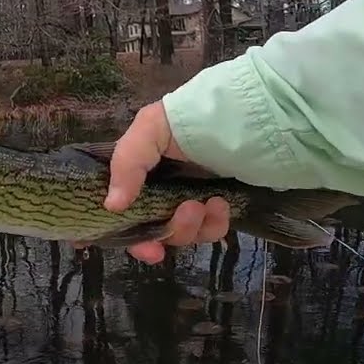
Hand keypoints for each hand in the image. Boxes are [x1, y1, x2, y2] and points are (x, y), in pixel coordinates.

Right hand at [105, 101, 230, 263]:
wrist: (251, 116)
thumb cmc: (194, 116)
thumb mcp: (150, 128)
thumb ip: (127, 164)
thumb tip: (112, 206)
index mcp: (137, 170)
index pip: (117, 210)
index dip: (118, 233)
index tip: (127, 247)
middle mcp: (158, 189)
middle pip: (147, 230)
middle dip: (160, 234)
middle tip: (179, 217)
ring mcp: (188, 199)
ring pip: (179, 234)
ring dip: (188, 228)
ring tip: (203, 205)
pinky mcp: (216, 208)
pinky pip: (208, 231)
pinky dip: (213, 225)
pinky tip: (220, 205)